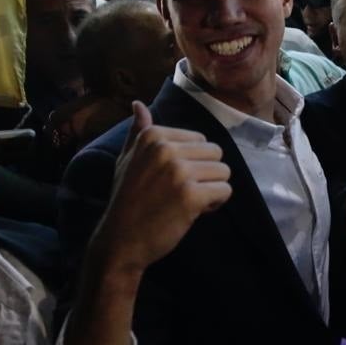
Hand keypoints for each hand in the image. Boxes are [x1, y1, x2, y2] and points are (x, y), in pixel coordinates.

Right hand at [91, 102, 231, 273]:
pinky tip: (197, 212)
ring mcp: (179, 171)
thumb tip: (139, 104)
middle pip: (216, 152)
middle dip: (207, 174)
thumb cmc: (126, 200)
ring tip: (190, 202)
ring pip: (223, 171)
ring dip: (212, 189)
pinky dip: (216, 203)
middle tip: (185, 192)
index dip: (193, 162)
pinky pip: (225, 190)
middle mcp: (166, 148)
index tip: (173, 180)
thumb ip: (138, 132)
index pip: (200, 139)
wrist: (121, 240)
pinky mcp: (191, 195)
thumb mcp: (126, 160)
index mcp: (153, 136)